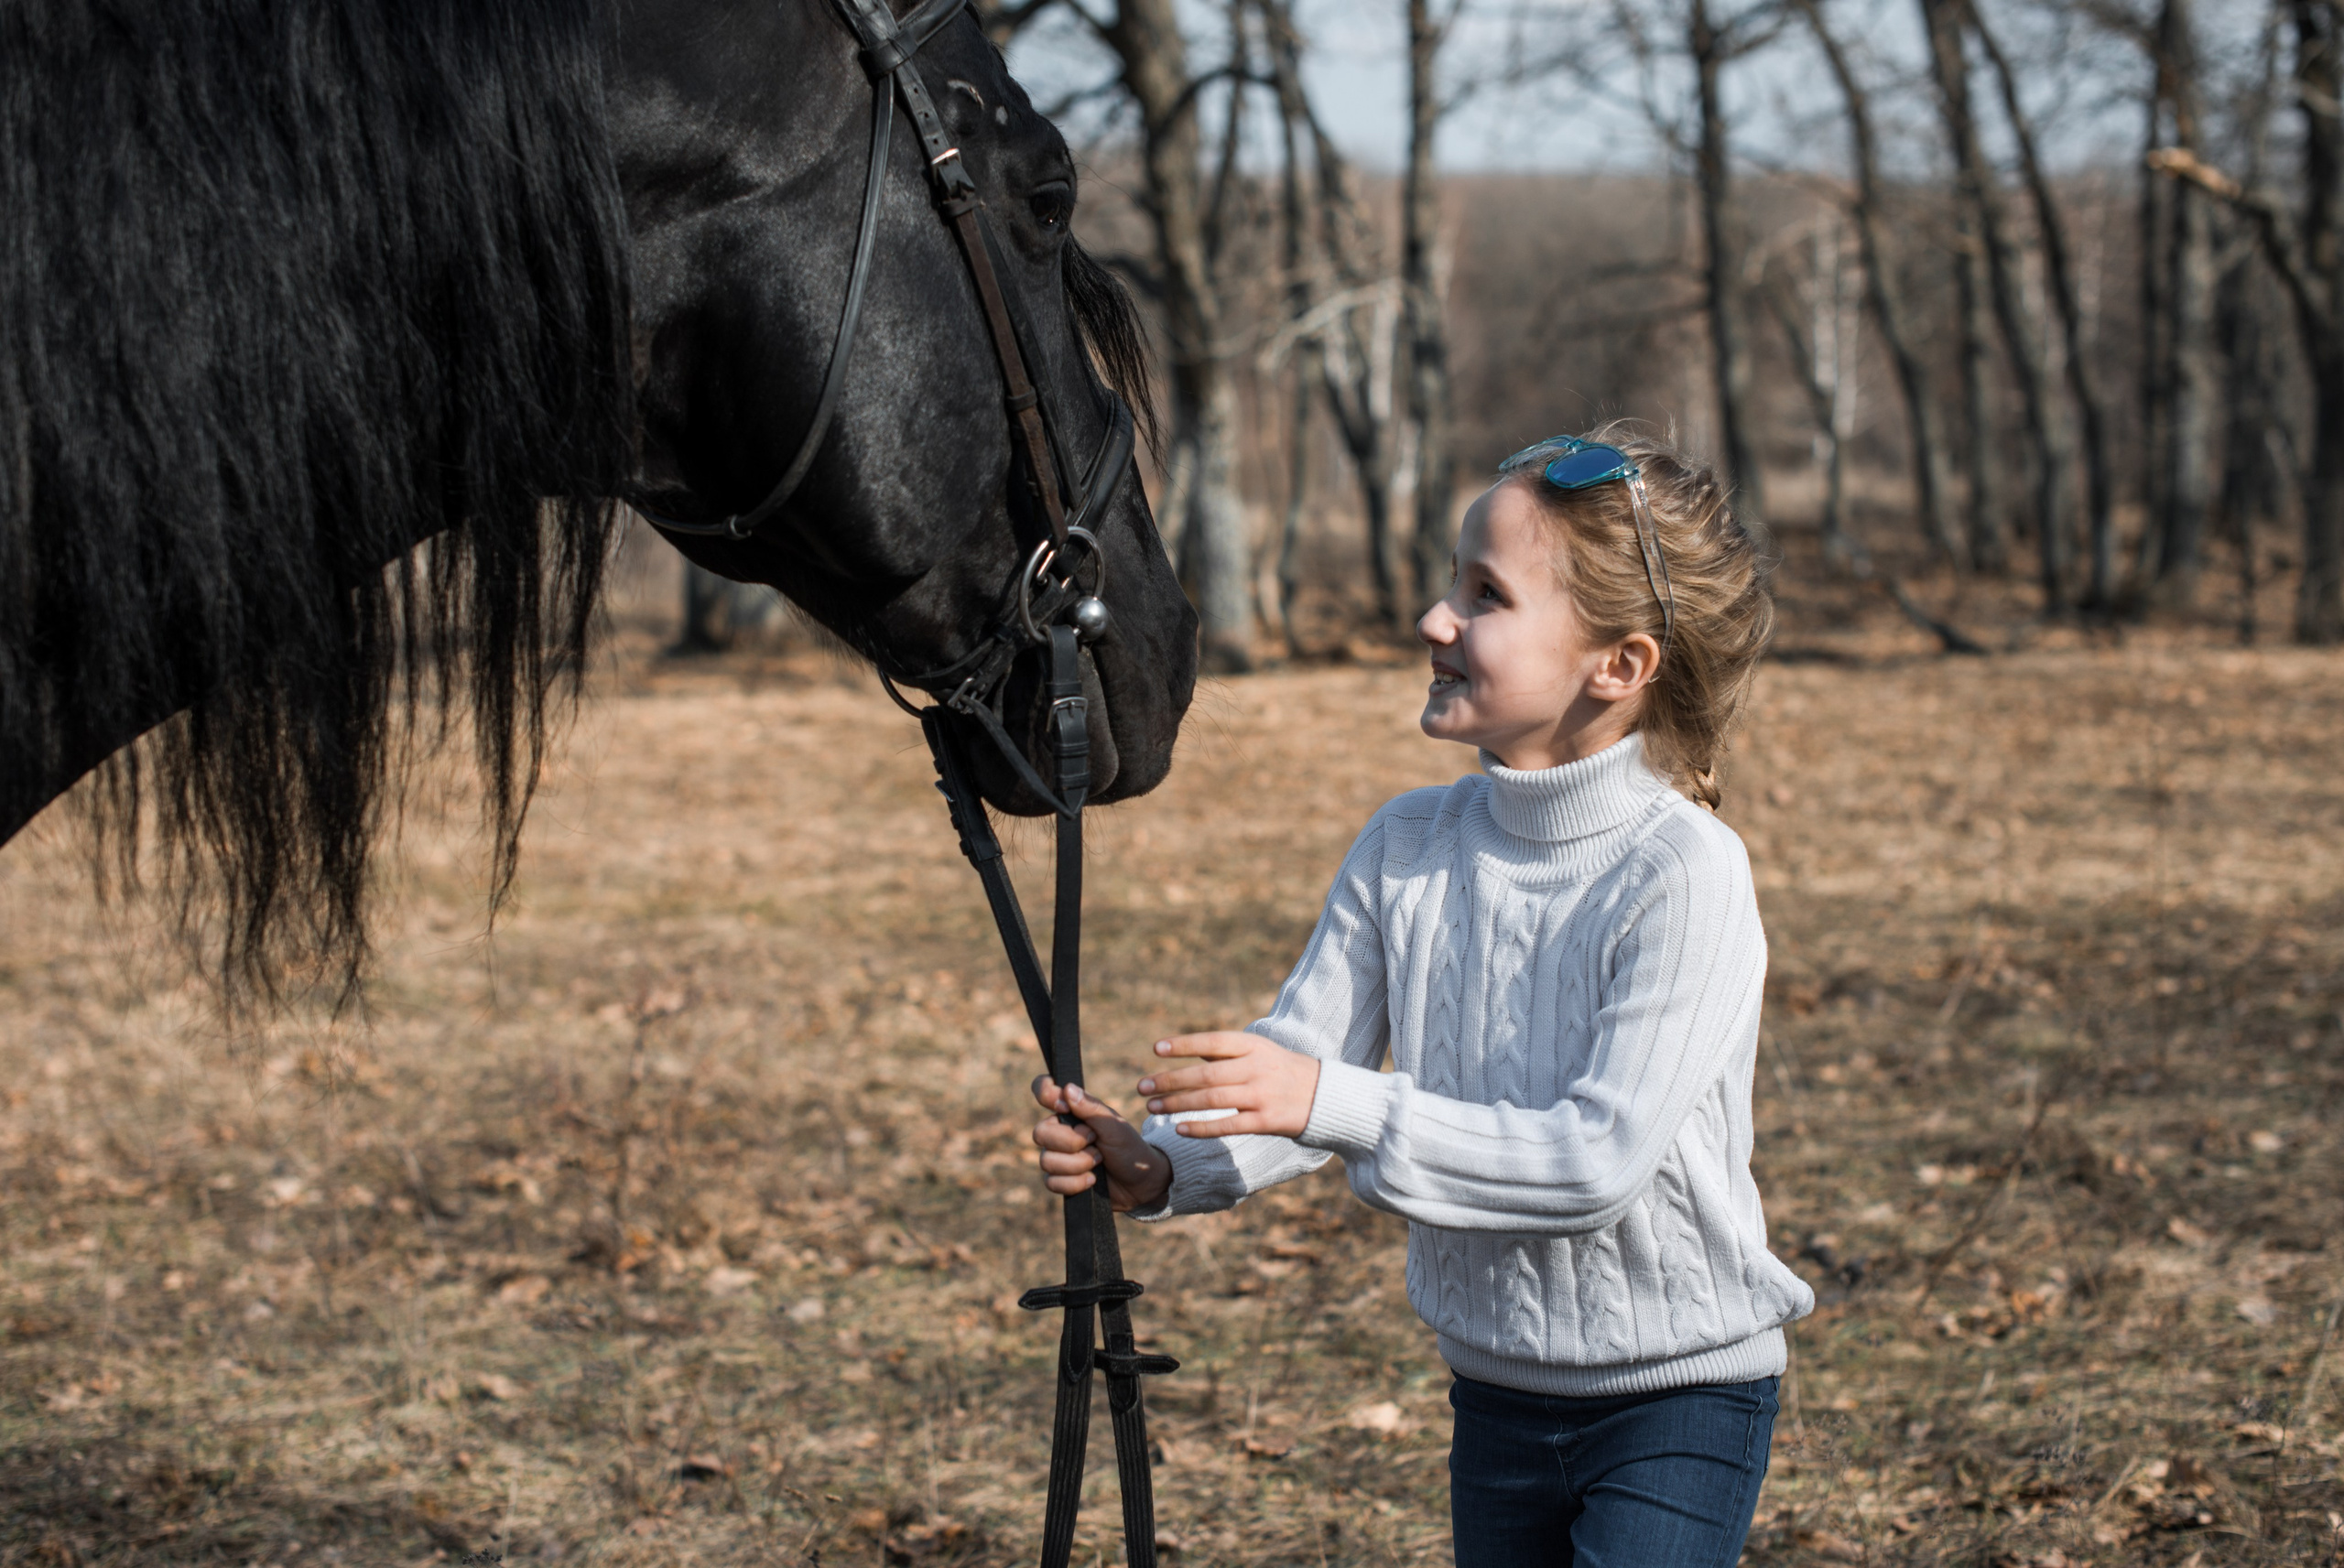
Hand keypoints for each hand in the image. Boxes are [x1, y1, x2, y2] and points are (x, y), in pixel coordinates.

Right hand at [1031, 1078, 1172, 1212]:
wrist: (1139, 1182)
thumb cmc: (1128, 1147)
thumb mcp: (1113, 1126)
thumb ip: (1090, 1108)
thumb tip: (1067, 1089)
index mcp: (1071, 1111)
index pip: (1044, 1092)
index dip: (1045, 1094)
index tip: (1063, 1107)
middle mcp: (1059, 1132)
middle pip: (1040, 1133)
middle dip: (1071, 1142)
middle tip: (1095, 1142)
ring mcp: (1057, 1157)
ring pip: (1046, 1161)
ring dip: (1078, 1164)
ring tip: (1099, 1162)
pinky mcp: (1060, 1180)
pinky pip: (1051, 1182)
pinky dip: (1075, 1182)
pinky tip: (1092, 1179)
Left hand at [1139, 1031, 1320, 1138]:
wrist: (1324, 1096)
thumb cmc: (1281, 1070)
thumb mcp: (1258, 1051)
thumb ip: (1224, 1052)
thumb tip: (1183, 1051)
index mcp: (1253, 1046)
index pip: (1212, 1042)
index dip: (1183, 1045)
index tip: (1156, 1049)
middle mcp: (1256, 1068)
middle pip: (1205, 1075)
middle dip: (1170, 1081)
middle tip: (1143, 1087)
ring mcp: (1261, 1096)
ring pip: (1212, 1100)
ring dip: (1178, 1104)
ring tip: (1152, 1107)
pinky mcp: (1266, 1121)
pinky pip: (1228, 1125)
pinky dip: (1202, 1128)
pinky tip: (1179, 1129)